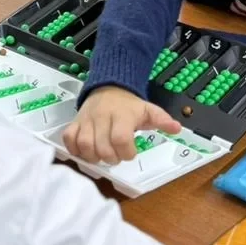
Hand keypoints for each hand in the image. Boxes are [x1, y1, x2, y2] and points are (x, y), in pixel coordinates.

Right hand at [62, 87, 181, 164]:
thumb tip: (177, 128)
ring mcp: (86, 120)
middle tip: (116, 156)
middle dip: (110, 158)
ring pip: (84, 144)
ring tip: (100, 156)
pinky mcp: (75, 122)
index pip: (121, 138)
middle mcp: (102, 117)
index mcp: (122, 115)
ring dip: (92, 157)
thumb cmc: (129, 104)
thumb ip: (162, 119)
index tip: (130, 152)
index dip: (126, 152)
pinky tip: (84, 152)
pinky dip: (73, 149)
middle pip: (101, 146)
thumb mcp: (148, 109)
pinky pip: (68, 137)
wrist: (108, 86)